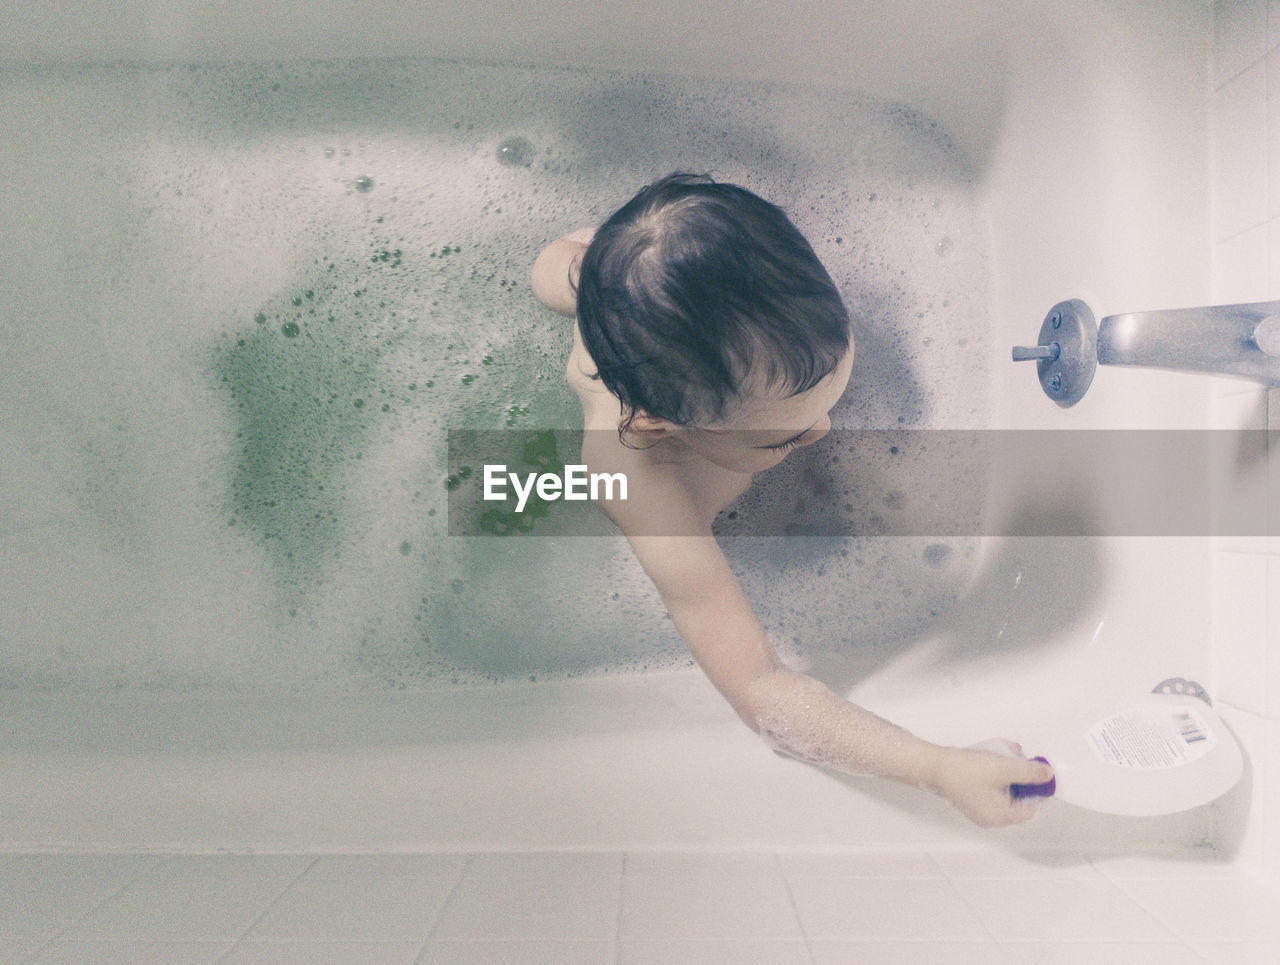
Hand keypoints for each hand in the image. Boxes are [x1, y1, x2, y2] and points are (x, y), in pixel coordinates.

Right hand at [930, 741, 1054, 827]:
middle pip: (1018, 800)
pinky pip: (990, 790)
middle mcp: (991, 819)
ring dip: (1007, 774)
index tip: (1033, 770)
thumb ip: (1030, 772)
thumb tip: (1048, 775)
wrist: (933, 767)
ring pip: (1004, 793)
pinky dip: (994, 776)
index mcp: (1002, 817)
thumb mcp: (1004, 767)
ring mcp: (978, 811)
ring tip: (1001, 755)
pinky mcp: (969, 801)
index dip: (1037, 788)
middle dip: (1020, 777)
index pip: (1033, 808)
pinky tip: (988, 760)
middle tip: (1016, 759)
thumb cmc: (967, 770)